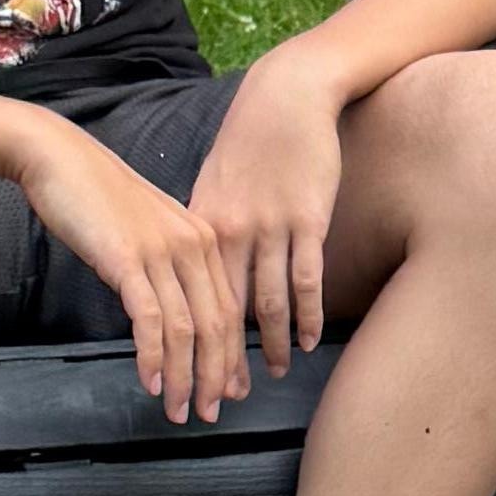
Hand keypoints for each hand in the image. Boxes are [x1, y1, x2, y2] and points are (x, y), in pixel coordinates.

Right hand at [18, 121, 250, 423]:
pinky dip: (153, 356)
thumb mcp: (147, 231)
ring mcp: (162, 252)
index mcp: (203, 240)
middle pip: (217, 325)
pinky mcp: (128, 259)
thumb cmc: (97, 196)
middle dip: (215, 376)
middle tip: (209, 413)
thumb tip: (172, 312)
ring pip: (187, 329)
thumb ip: (167, 266)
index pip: (230, 310)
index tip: (231, 391)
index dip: (232, 357)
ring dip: (184, 377)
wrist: (59, 158)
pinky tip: (151, 381)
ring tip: (180, 410)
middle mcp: (193, 245)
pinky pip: (150, 319)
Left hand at [187, 44, 349, 374]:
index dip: (189, 341)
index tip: (187, 373)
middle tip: (223, 397)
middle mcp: (231, 231)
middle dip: (221, 358)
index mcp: (201, 224)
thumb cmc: (250, 140)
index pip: (191, 296)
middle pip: (225, 309)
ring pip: (267, 301)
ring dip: (268, 345)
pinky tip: (306, 341)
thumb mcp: (213, 183)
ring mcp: (271, 227)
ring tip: (270, 375)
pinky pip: (307, 279)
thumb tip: (189, 266)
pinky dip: (307, 316)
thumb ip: (203, 227)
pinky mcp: (308, 220)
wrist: (286, 97)